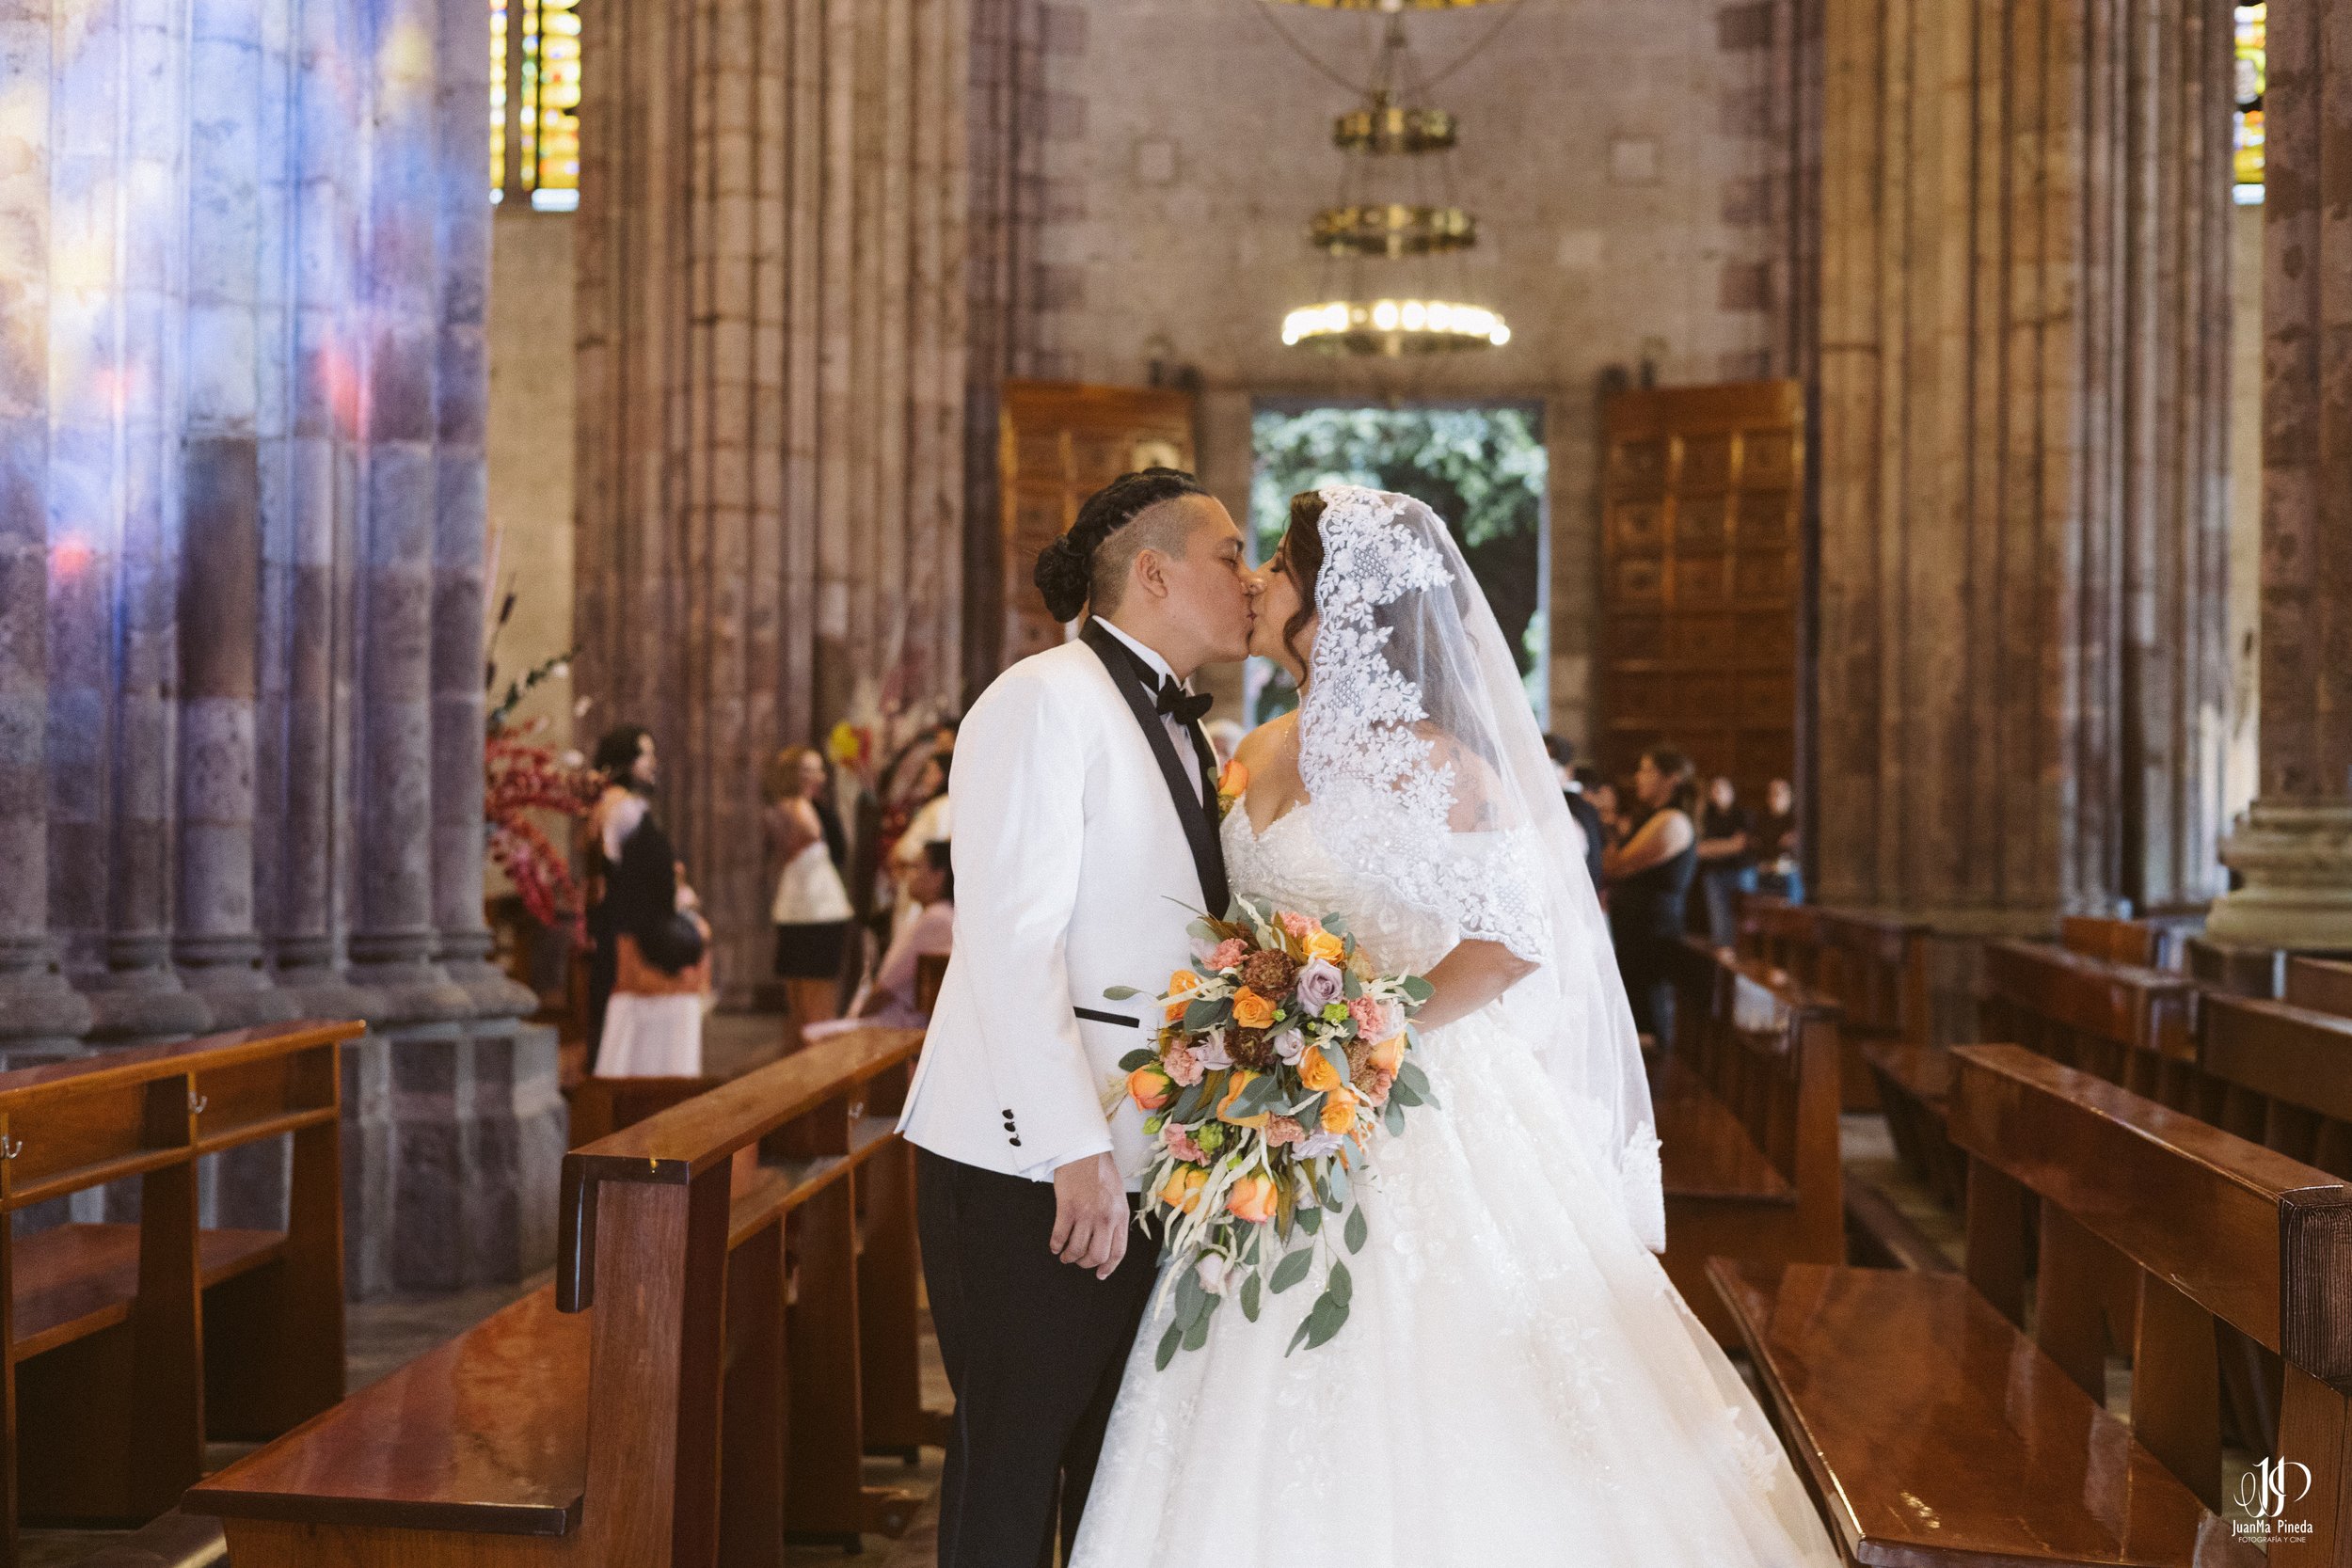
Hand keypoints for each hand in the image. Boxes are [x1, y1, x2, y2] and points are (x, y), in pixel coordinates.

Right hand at [1049, 1152, 1130, 1279]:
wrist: (1085, 1151)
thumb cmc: (1100, 1170)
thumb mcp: (1117, 1196)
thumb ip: (1115, 1217)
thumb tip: (1108, 1238)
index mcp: (1120, 1215)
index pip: (1118, 1251)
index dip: (1108, 1267)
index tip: (1101, 1273)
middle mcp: (1105, 1218)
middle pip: (1097, 1255)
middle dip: (1086, 1264)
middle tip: (1079, 1262)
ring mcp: (1086, 1214)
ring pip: (1078, 1249)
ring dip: (1070, 1256)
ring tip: (1065, 1255)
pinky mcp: (1068, 1208)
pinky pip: (1060, 1236)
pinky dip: (1056, 1245)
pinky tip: (1055, 1246)